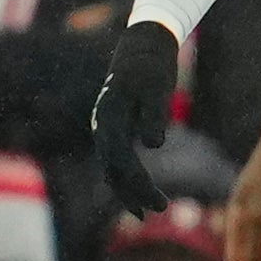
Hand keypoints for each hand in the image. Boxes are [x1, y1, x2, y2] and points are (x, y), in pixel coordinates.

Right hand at [92, 21, 179, 215]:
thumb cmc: (153, 68)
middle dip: (134, 193)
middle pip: (113, 169)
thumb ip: (154, 115)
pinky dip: (124, 177)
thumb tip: (153, 144)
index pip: (123, 162)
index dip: (140, 186)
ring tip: (145, 213)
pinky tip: (136, 191)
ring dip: (126, 190)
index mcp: (110, 118)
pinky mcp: (112, 128)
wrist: (142, 47)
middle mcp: (102, 125)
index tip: (158, 204)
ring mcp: (103, 127)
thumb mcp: (158, 89)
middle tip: (159, 210)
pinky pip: (114, 158)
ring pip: (110, 167)